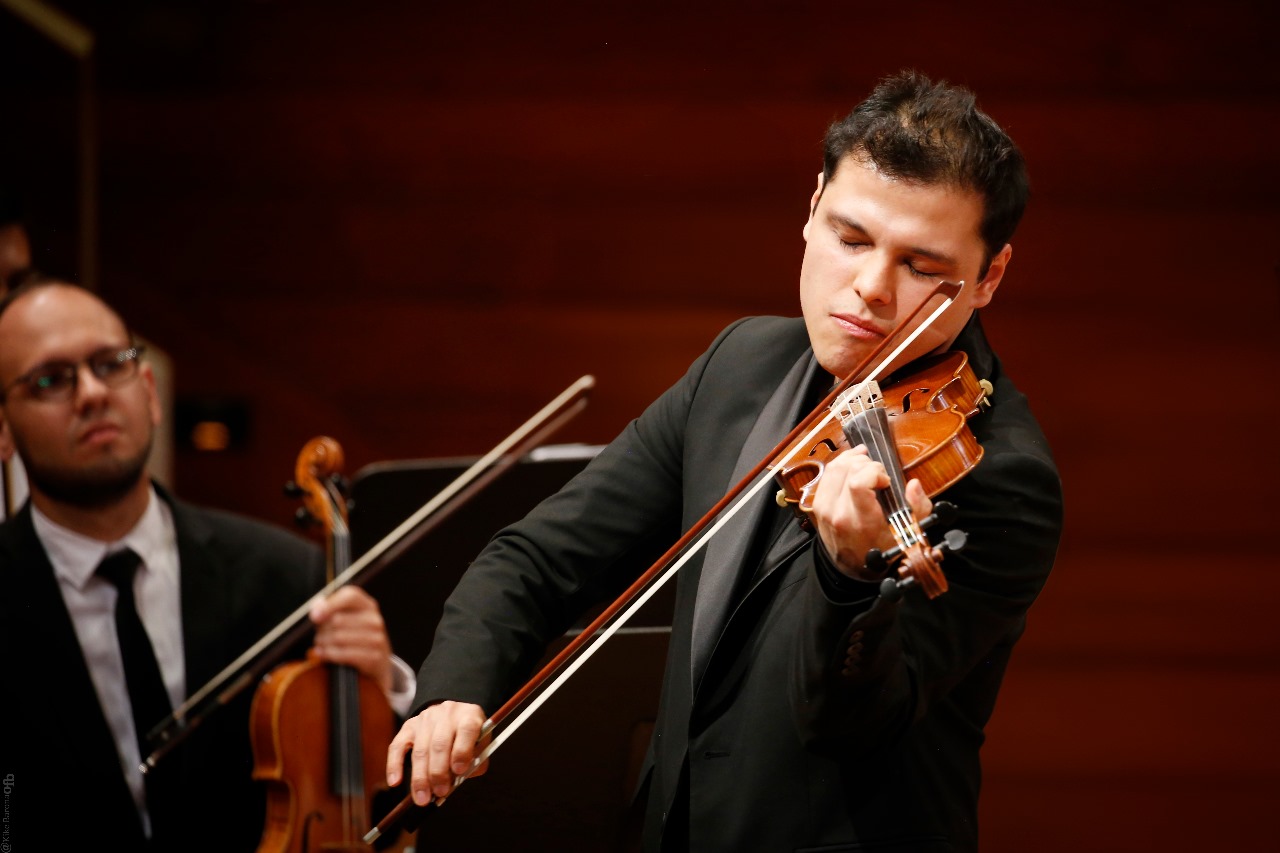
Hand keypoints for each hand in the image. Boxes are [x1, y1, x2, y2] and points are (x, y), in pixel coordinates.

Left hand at [308, 585, 392, 695]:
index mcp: (367, 605)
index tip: (314, 616)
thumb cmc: (355, 637)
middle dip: (322, 629)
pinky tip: (323, 654)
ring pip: (338, 637)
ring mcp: (377, 638)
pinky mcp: (374, 657)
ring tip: (320, 645)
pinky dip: (329, 654)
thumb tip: (317, 606)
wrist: (377, 662)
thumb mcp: (346, 619)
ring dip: (323, 643)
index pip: (350, 596)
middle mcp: (375, 619)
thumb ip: (329, 609)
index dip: (330, 605)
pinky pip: (343, 654)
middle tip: (319, 635)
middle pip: (338, 619)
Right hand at [386, 701, 489, 804]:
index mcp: (469, 716)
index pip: (466, 730)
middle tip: (440, 792)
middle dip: (438, 772)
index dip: (462, 751)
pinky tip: (395, 782)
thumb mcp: (480, 745)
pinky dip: (395, 765)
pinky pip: (397, 746)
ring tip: (422, 798)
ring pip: (420, 749)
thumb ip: (474, 762)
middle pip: (439, 743)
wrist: (453, 715)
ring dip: (420, 777)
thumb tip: (456, 780)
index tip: (459, 771)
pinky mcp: (408, 726)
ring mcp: (426, 718)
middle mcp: (447, 713)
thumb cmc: (469, 737)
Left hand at [809, 445, 931, 579]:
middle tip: (880, 477)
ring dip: (855, 460)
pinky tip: (855, 463)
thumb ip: (917, 508)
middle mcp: (838, 513)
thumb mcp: (908, 533)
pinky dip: (842, 463)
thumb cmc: (882, 549)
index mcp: (861, 521)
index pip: (857, 483)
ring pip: (836, 467)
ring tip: (869, 464)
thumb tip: (913, 484)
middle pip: (848, 470)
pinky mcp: (818, 503)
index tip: (886, 480)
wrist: (853, 566)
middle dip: (868, 465)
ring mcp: (824, 508)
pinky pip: (828, 473)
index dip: (873, 472)